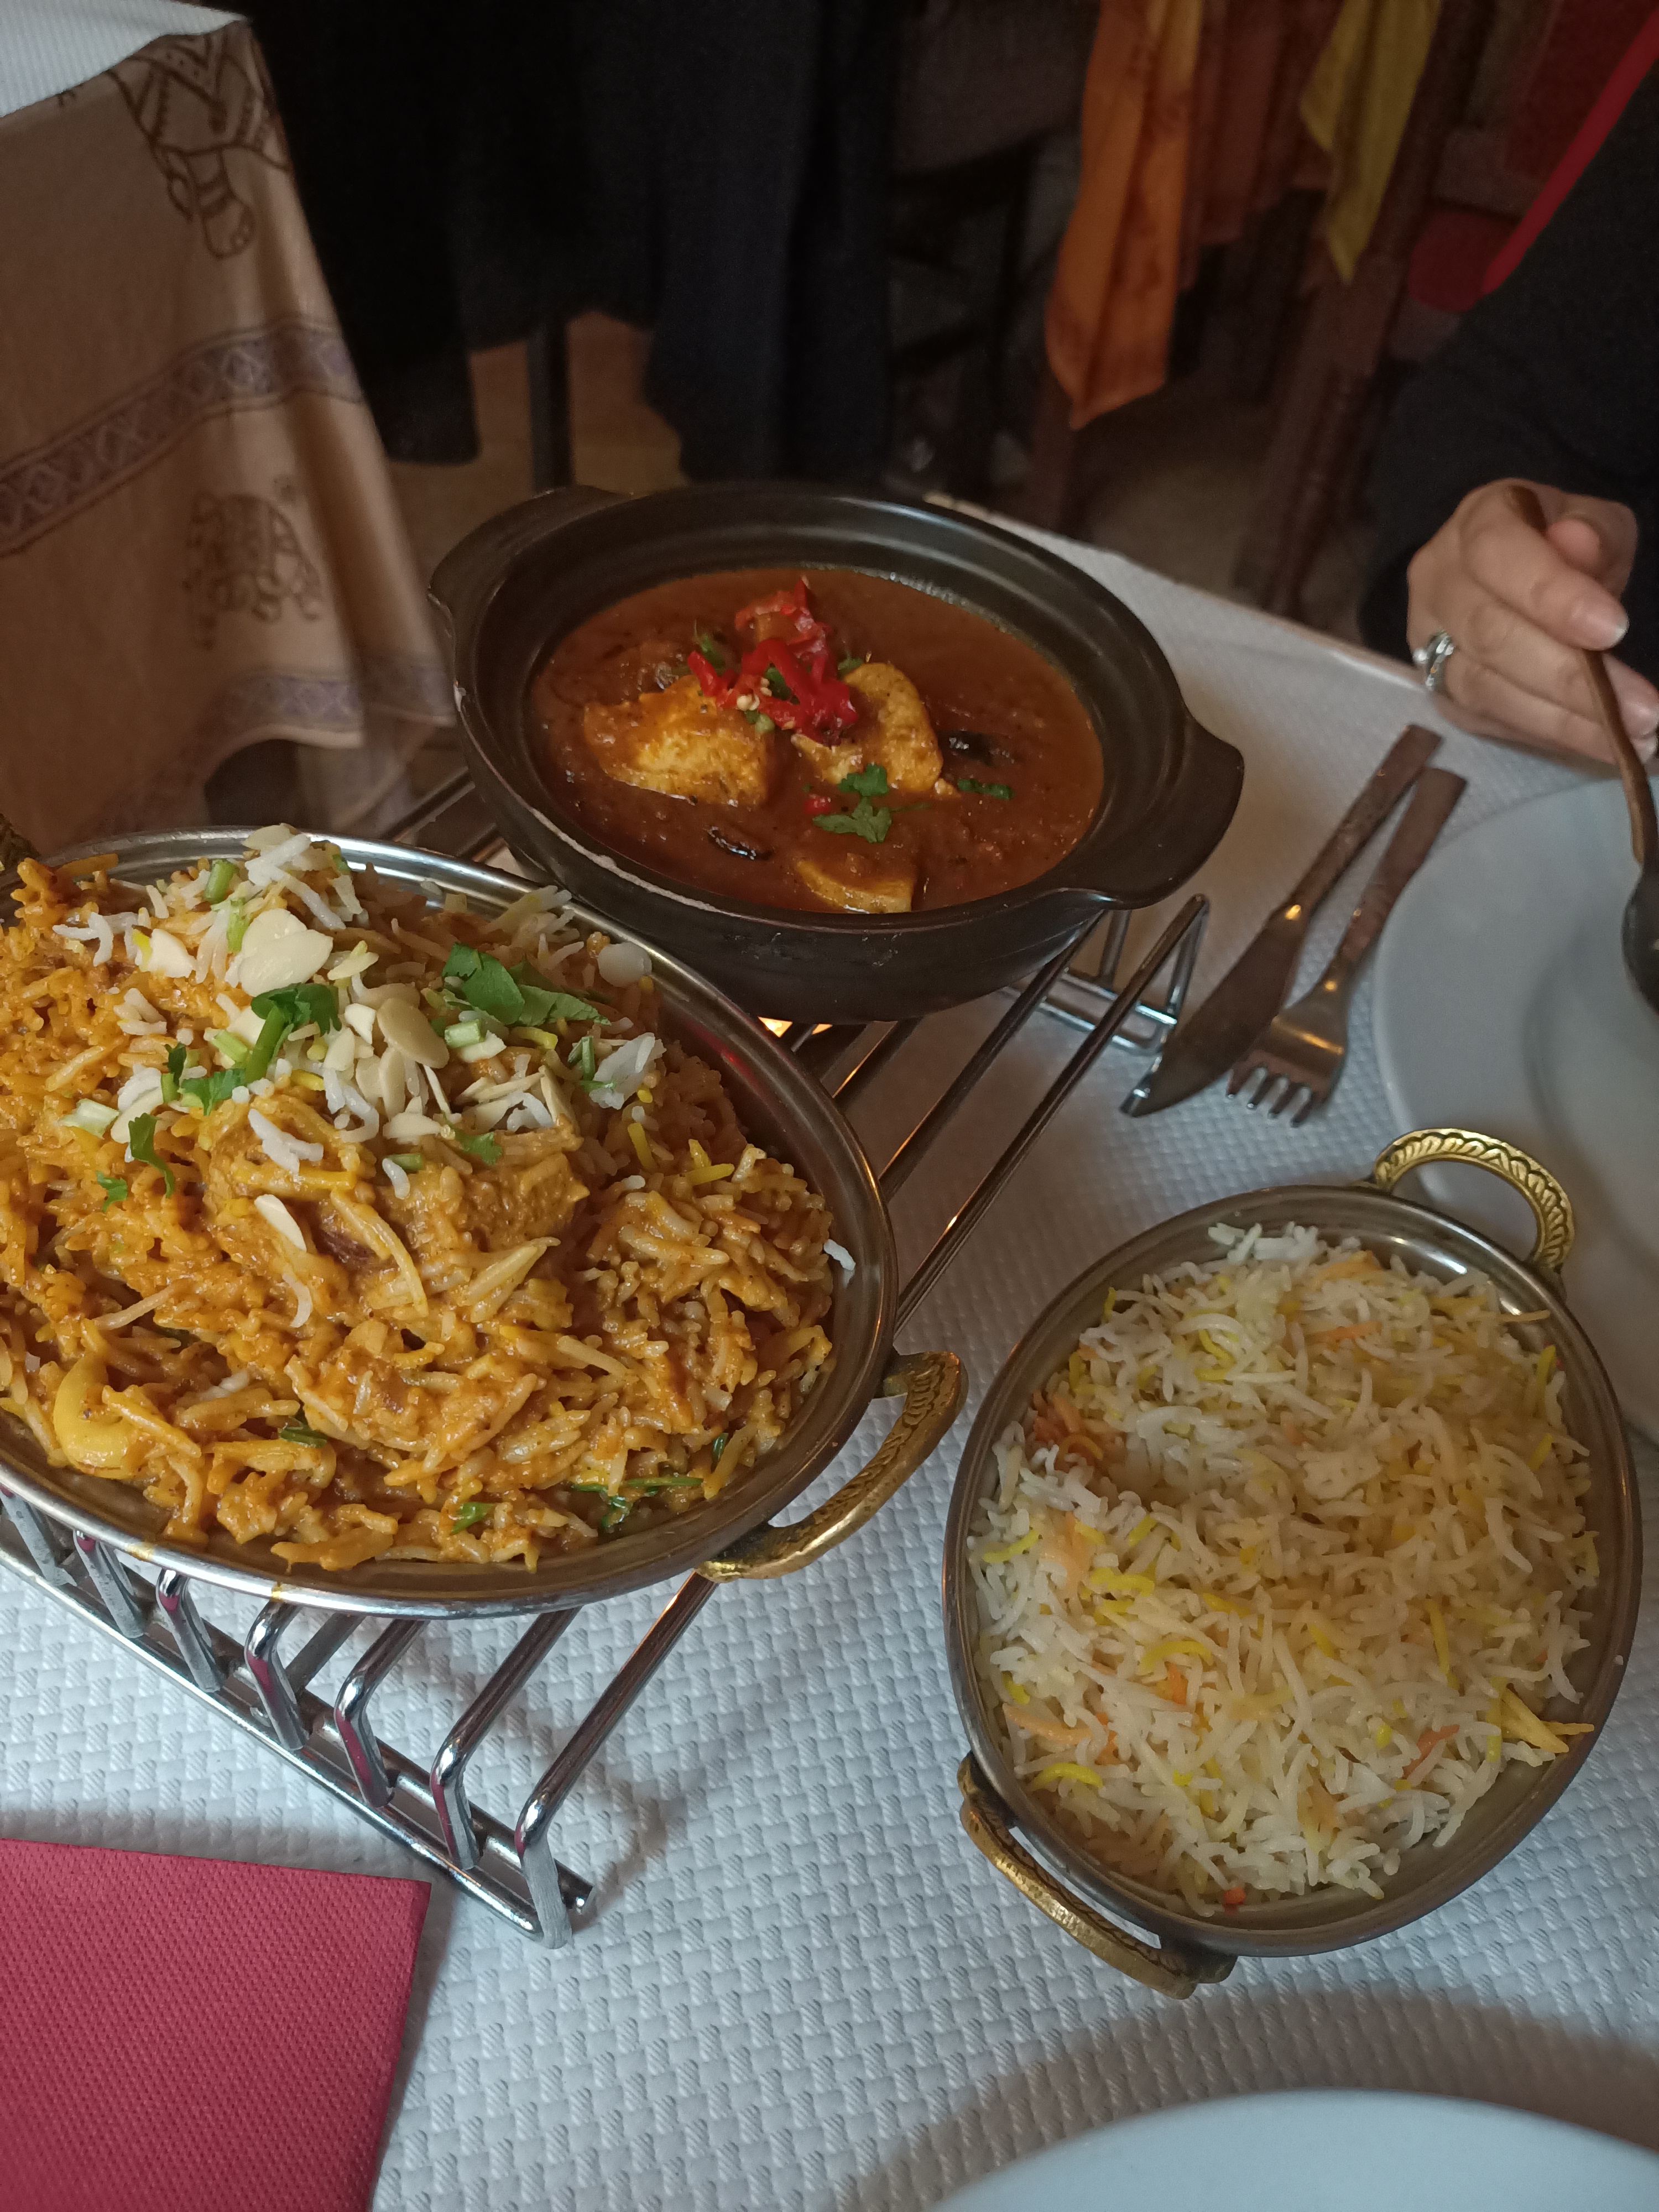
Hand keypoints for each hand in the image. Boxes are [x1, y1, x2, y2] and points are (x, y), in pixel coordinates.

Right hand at [1405, 478, 1658, 762]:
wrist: (1518, 582)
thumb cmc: (1563, 549)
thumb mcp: (1594, 526)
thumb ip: (1592, 532)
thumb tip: (1577, 544)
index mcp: (1475, 525)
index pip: (1498, 556)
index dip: (1552, 595)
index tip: (1613, 629)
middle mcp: (1437, 584)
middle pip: (1490, 635)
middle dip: (1568, 675)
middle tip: (1642, 708)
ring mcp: (1429, 644)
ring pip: (1486, 689)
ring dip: (1563, 720)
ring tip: (1633, 737)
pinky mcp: (1441, 693)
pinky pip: (1490, 721)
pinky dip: (1547, 734)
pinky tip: (1597, 742)